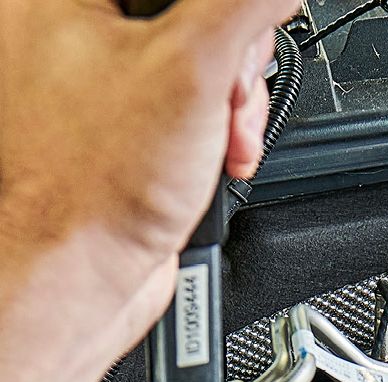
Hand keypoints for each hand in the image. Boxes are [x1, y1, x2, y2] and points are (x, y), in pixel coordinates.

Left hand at [0, 0, 300, 342]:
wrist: (77, 276)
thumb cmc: (93, 187)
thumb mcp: (193, 69)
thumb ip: (241, 7)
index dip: (224, 11)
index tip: (245, 32)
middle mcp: (70, 29)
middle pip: (195, 12)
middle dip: (234, 62)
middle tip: (228, 95)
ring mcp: (96, 78)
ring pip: (202, 57)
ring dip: (233, 102)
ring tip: (225, 136)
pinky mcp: (123, 122)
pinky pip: (192, 99)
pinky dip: (218, 126)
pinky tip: (216, 152)